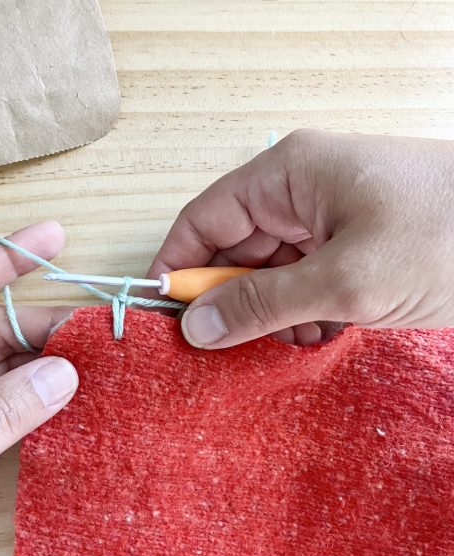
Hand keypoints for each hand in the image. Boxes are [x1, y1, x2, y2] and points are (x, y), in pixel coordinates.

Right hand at [149, 130, 453, 347]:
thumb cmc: (448, 237)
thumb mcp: (346, 280)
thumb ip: (262, 304)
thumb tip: (195, 327)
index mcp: (287, 174)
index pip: (205, 219)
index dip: (179, 264)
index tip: (166, 314)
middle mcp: (300, 190)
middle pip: (236, 249)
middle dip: (235, 299)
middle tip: (236, 345)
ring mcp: (328, 218)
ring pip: (271, 272)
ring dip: (275, 312)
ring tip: (303, 336)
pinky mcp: (351, 245)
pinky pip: (304, 281)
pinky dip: (305, 312)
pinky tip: (327, 331)